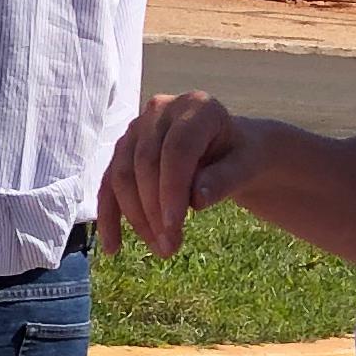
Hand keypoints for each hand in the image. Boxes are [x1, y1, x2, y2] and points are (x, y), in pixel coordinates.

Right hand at [99, 92, 262, 259]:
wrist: (232, 151)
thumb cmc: (242, 157)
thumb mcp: (247, 166)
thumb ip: (225, 179)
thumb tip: (196, 200)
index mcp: (196, 106)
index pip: (176, 149)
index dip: (171, 189)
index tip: (174, 227)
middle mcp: (160, 111)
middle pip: (144, 163)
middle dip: (153, 210)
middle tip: (170, 248)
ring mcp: (137, 129)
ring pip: (122, 176)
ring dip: (136, 217)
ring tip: (160, 249)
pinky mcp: (123, 150)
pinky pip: (108, 185)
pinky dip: (109, 216)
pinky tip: (114, 247)